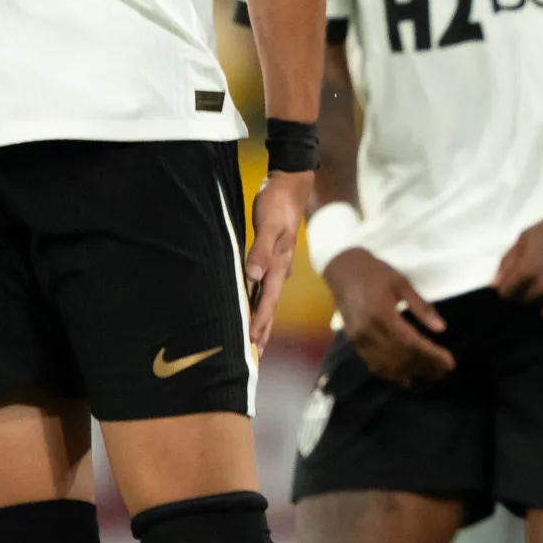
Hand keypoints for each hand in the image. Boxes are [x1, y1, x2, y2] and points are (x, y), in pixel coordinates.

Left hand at [244, 167, 313, 354]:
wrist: (290, 185)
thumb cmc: (277, 203)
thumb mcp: (268, 224)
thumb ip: (260, 249)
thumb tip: (254, 276)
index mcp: (279, 265)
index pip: (267, 301)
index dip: (259, 324)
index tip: (252, 345)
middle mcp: (280, 270)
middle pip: (270, 307)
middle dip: (263, 332)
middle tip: (255, 357)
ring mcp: (277, 266)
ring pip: (268, 301)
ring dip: (262, 322)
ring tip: (255, 342)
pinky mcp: (271, 259)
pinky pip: (264, 288)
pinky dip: (258, 303)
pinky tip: (253, 309)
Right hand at [321, 244, 455, 384]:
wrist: (342, 269)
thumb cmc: (376, 273)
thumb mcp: (402, 283)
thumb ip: (421, 307)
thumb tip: (441, 329)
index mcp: (383, 314)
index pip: (413, 343)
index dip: (432, 356)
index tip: (449, 363)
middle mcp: (369, 331)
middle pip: (401, 357)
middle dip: (425, 366)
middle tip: (443, 372)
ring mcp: (358, 338)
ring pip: (387, 364)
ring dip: (409, 372)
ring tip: (429, 375)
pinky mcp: (353, 341)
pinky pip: (372, 363)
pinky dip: (389, 372)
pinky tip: (403, 376)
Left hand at [493, 204, 542, 316]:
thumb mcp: (524, 238)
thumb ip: (508, 262)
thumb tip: (494, 285)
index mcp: (526, 270)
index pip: (506, 293)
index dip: (508, 286)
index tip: (514, 281)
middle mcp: (542, 285)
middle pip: (523, 300)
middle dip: (524, 290)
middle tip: (533, 277)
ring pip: (540, 306)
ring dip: (540, 296)